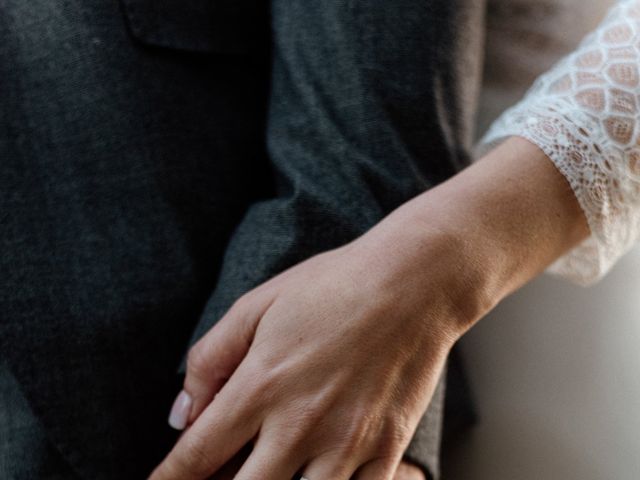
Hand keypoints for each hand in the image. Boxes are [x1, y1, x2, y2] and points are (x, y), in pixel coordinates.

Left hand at [151, 137, 588, 479]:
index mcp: (262, 385)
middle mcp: (300, 424)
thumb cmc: (334, 285)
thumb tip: (182, 414)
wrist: (415, 283)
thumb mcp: (258, 304)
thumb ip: (210, 358)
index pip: (195, 456)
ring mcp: (346, 444)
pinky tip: (315, 472)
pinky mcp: (385, 451)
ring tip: (263, 472)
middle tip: (212, 477)